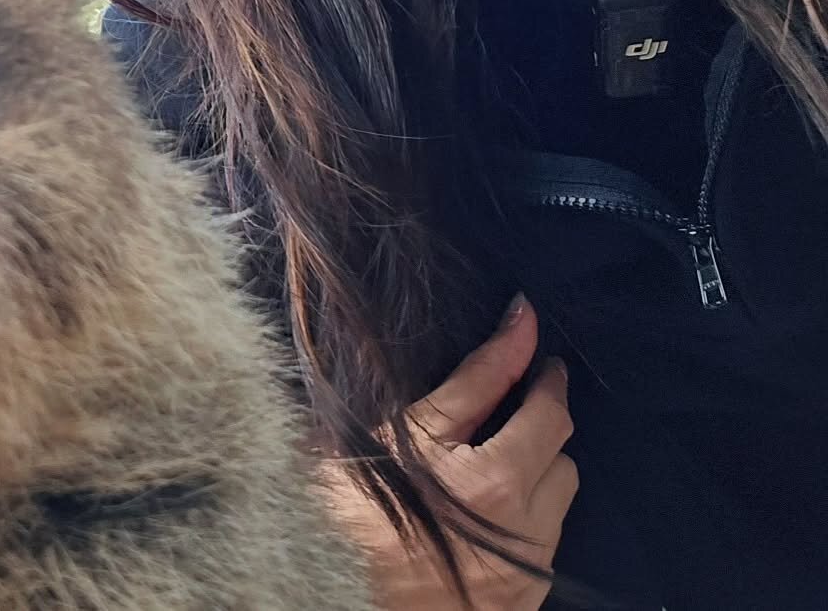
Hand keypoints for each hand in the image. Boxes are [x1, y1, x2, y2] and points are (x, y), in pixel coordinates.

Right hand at [321, 295, 577, 610]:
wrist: (343, 595)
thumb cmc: (354, 513)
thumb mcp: (402, 434)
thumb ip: (467, 383)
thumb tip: (510, 321)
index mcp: (490, 481)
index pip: (537, 402)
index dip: (529, 355)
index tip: (526, 321)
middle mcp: (522, 525)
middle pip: (559, 442)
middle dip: (537, 409)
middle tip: (512, 386)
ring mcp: (530, 565)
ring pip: (562, 489)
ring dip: (538, 462)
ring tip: (492, 450)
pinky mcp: (528, 595)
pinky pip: (550, 532)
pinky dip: (529, 506)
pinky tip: (486, 501)